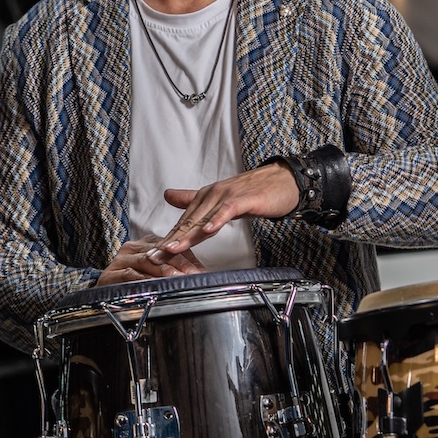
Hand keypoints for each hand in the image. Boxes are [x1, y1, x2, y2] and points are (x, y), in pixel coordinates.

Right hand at [96, 237, 205, 285]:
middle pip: (161, 253)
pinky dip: (142, 279)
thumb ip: (179, 269)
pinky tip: (152, 283)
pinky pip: (129, 274)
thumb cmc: (135, 280)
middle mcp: (135, 247)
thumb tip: (202, 274)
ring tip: (175, 278)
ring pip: (146, 261)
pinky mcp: (111, 272)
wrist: (106, 290)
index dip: (188, 260)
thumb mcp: (159, 271)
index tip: (200, 272)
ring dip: (163, 271)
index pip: (172, 248)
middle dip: (179, 266)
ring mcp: (122, 259)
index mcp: (149, 243)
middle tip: (191, 276)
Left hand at [157, 163, 300, 254]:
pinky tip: (208, 231)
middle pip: (189, 222)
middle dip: (170, 241)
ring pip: (203, 218)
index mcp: (206, 197)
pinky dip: (217, 220)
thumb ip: (194, 198)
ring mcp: (228, 196)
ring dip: (187, 235)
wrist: (285, 180)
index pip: (184, 222)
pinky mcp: (244, 199)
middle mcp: (213, 195)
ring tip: (172, 249)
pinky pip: (227, 210)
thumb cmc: (256, 191)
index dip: (168, 239)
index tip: (153, 255)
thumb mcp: (222, 197)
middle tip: (154, 257)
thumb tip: (168, 195)